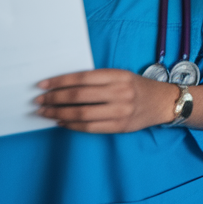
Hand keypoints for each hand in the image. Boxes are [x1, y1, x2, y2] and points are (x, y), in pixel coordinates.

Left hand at [35, 69, 177, 132]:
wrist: (163, 102)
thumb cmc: (137, 87)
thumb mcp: (121, 76)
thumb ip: (97, 80)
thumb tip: (63, 87)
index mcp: (118, 76)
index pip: (82, 78)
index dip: (59, 81)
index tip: (42, 85)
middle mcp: (120, 92)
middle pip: (79, 96)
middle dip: (54, 99)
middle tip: (39, 101)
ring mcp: (120, 111)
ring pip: (81, 114)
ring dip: (58, 113)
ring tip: (45, 112)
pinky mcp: (120, 126)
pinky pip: (89, 127)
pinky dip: (71, 125)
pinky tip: (61, 122)